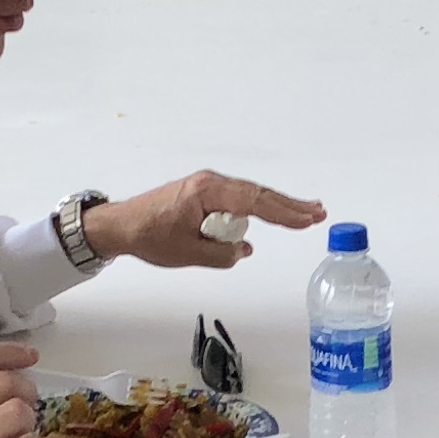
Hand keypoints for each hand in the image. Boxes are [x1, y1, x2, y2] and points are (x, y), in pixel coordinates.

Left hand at [86, 173, 322, 269]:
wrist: (121, 224)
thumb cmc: (148, 235)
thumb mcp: (187, 253)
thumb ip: (220, 254)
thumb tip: (242, 250)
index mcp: (207, 192)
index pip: (254, 202)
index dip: (284, 213)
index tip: (307, 219)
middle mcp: (211, 183)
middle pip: (258, 194)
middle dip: (289, 205)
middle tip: (318, 212)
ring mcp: (208, 186)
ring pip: (250, 196)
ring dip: (276, 206)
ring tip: (304, 214)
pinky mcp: (204, 194)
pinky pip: (237, 200)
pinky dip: (257, 208)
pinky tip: (273, 217)